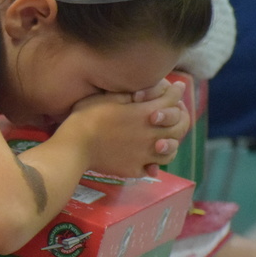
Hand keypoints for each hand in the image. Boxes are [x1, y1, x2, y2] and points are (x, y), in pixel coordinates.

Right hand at [67, 79, 188, 176]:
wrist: (74, 146)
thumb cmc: (88, 116)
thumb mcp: (109, 96)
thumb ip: (132, 93)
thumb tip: (148, 90)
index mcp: (146, 113)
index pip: (173, 99)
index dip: (176, 91)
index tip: (177, 87)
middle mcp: (152, 134)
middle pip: (180, 127)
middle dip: (181, 117)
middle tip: (175, 112)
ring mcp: (145, 155)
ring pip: (170, 151)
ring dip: (170, 143)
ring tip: (163, 140)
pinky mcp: (134, 169)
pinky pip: (151, 169)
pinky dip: (152, 164)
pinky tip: (146, 160)